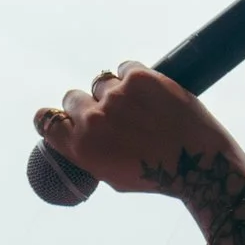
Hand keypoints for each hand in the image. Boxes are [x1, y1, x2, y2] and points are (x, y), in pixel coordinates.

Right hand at [33, 63, 241, 195]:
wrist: (198, 163)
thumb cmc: (157, 175)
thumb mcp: (111, 176)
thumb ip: (88, 153)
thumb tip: (77, 134)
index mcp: (82, 147)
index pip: (46, 120)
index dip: (53, 117)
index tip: (65, 117)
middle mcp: (93, 119)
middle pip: (72, 97)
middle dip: (88, 105)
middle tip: (112, 115)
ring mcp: (116, 95)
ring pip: (101, 82)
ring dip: (114, 91)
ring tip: (138, 107)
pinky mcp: (139, 77)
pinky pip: (124, 69)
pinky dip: (134, 78)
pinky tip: (149, 94)